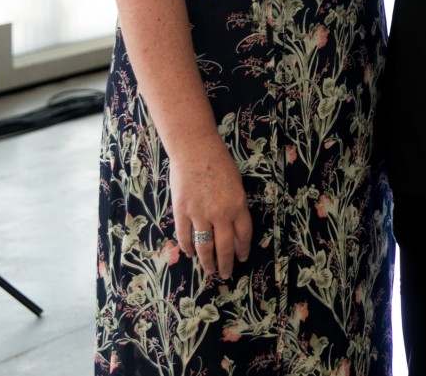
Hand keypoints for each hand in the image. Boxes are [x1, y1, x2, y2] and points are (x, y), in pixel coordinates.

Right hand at [170, 135, 252, 279]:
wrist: (195, 149)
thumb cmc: (219, 162)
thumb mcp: (236, 184)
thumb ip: (236, 207)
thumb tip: (233, 230)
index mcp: (238, 205)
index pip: (243, 235)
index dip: (242, 250)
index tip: (243, 259)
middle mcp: (220, 213)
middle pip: (224, 247)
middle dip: (226, 264)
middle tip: (226, 275)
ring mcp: (199, 214)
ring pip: (204, 246)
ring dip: (207, 262)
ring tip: (210, 272)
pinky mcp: (182, 212)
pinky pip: (185, 236)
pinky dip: (188, 247)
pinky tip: (191, 254)